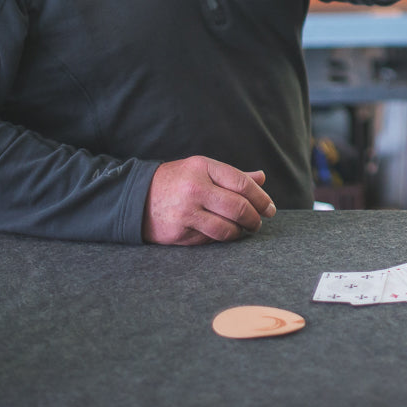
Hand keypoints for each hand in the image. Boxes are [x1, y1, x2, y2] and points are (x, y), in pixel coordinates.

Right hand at [142, 156, 276, 244]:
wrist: (136, 197)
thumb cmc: (177, 181)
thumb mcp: (202, 170)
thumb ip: (233, 176)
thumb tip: (261, 178)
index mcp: (203, 168)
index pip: (242, 184)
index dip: (261, 198)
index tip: (269, 208)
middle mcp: (195, 188)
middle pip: (238, 207)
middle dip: (254, 218)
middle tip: (258, 222)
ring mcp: (186, 212)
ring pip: (227, 228)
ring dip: (240, 232)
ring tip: (243, 230)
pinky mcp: (178, 232)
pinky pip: (209, 239)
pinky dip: (221, 238)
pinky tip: (223, 233)